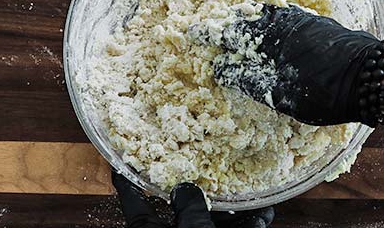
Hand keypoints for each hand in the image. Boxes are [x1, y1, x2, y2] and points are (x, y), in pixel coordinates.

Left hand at [112, 171, 273, 227]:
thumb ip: (190, 208)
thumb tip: (186, 190)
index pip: (133, 197)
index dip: (129, 178)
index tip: (122, 162)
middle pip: (180, 207)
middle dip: (204, 191)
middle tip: (214, 171)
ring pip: (208, 223)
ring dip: (232, 212)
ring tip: (253, 198)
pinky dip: (244, 227)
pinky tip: (262, 217)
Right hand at [215, 5, 380, 125]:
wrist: (372, 77)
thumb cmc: (325, 89)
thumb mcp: (282, 93)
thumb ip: (250, 79)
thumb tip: (223, 70)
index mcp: (272, 37)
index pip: (233, 32)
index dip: (213, 34)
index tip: (195, 33)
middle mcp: (287, 23)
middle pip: (250, 18)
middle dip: (231, 23)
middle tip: (216, 29)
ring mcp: (306, 22)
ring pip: (271, 16)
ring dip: (253, 21)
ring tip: (241, 28)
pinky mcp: (321, 26)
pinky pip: (288, 19)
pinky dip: (273, 23)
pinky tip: (276, 31)